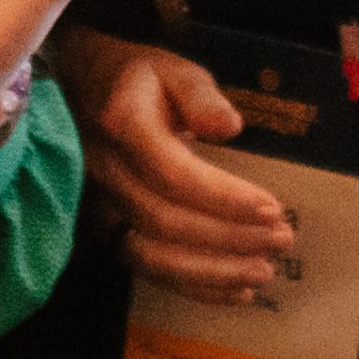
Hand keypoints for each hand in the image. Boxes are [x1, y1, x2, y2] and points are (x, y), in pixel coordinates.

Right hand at [63, 34, 296, 298]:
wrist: (77, 94)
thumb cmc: (136, 81)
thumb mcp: (170, 68)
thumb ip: (200, 95)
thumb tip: (230, 127)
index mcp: (123, 126)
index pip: (174, 174)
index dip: (224, 198)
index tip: (272, 208)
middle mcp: (105, 173)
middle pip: (167, 221)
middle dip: (229, 238)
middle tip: (282, 240)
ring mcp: (100, 209)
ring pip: (153, 256)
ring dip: (213, 272)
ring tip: (263, 273)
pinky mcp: (105, 232)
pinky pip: (147, 269)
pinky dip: (193, 287)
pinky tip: (235, 290)